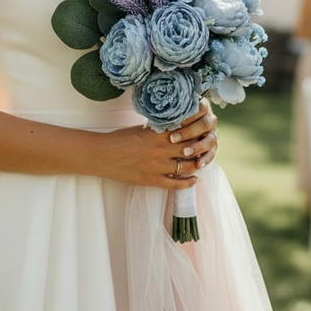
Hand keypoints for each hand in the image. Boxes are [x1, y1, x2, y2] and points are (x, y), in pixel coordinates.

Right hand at [102, 99, 217, 189]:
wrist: (103, 155)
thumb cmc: (119, 139)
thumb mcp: (141, 129)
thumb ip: (159, 129)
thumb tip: (173, 126)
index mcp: (159, 135)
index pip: (186, 131)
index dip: (197, 131)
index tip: (203, 130)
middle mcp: (161, 150)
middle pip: (191, 149)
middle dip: (201, 148)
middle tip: (207, 147)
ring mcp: (158, 167)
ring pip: (187, 167)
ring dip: (197, 165)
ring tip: (202, 163)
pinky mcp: (152, 180)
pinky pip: (176, 184)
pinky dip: (188, 183)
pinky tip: (194, 180)